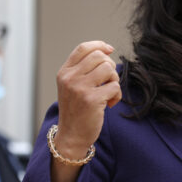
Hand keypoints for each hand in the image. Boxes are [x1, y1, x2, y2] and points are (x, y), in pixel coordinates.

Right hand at [55, 41, 120, 158]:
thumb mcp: (71, 86)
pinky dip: (117, 95)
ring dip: (114, 80)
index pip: (83, 48)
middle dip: (110, 66)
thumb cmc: (75, 110)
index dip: (99, 45)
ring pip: (108, 69)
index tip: (110, 50)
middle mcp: (70, 78)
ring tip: (109, 92)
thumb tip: (107, 50)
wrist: (71, 136)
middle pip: (99, 56)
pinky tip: (110, 104)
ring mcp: (80, 88)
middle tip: (108, 81)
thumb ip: (83, 69)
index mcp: (64, 72)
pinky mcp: (92, 100)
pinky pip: (114, 87)